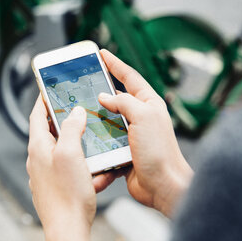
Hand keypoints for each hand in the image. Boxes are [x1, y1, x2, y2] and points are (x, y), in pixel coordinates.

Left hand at [27, 97, 121, 240]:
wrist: (68, 231)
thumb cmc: (67, 195)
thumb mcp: (71, 154)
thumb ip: (71, 129)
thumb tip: (74, 113)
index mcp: (38, 148)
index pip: (36, 115)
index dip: (42, 100)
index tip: (49, 89)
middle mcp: (39, 160)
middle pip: (50, 132)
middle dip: (66, 122)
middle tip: (79, 113)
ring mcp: (47, 174)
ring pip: (63, 151)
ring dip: (78, 146)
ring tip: (93, 144)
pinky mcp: (56, 187)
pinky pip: (70, 170)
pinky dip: (83, 167)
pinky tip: (97, 173)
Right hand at [97, 49, 192, 216]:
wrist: (162, 186)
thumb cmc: (159, 151)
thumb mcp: (143, 116)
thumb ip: (123, 102)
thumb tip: (104, 97)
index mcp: (149, 103)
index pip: (129, 77)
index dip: (114, 64)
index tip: (101, 54)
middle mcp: (141, 116)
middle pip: (117, 96)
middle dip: (101, 87)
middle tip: (84, 79)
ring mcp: (132, 133)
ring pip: (108, 117)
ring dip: (95, 114)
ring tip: (79, 108)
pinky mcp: (123, 149)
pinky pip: (105, 137)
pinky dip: (96, 135)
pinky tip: (86, 133)